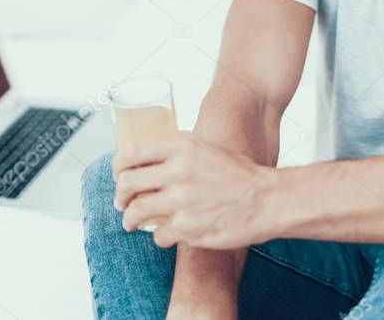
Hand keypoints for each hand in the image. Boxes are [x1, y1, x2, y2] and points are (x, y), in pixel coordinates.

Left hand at [112, 131, 274, 248]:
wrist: (266, 200)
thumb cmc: (239, 175)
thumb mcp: (207, 149)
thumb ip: (178, 152)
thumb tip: (150, 159)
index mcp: (182, 147)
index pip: (131, 152)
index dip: (118, 165)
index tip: (118, 174)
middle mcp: (179, 171)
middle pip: (127, 183)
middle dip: (119, 196)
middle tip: (121, 202)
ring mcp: (181, 201)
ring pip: (136, 212)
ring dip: (130, 219)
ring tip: (131, 223)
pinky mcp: (187, 228)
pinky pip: (157, 234)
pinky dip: (158, 236)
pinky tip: (165, 234)